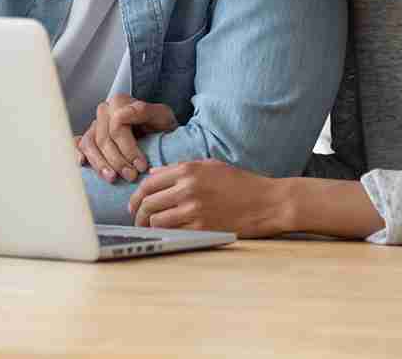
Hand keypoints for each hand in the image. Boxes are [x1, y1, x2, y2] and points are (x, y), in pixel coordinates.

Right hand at [76, 94, 177, 183]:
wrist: (159, 133)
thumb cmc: (161, 125)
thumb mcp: (162, 116)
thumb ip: (145, 111)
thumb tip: (122, 115)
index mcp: (119, 102)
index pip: (117, 127)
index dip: (129, 149)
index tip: (141, 166)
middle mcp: (104, 111)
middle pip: (103, 139)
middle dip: (117, 161)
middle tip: (131, 176)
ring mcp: (95, 125)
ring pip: (90, 145)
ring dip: (100, 164)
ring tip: (112, 178)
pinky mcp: (90, 138)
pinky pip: (79, 146)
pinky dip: (77, 154)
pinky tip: (82, 164)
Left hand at [128, 159, 290, 237]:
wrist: (268, 202)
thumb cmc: (241, 183)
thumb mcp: (210, 166)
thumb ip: (180, 168)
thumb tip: (153, 173)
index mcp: (188, 170)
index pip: (148, 183)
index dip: (136, 196)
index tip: (133, 205)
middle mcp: (187, 188)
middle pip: (148, 203)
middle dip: (138, 214)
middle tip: (137, 221)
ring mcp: (194, 209)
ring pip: (156, 220)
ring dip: (150, 227)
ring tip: (149, 230)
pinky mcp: (202, 227)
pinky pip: (173, 233)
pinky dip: (166, 235)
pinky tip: (166, 236)